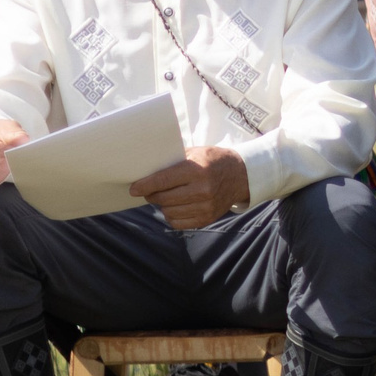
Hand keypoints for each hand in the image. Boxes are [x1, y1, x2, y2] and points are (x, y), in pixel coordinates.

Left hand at [128, 147, 252, 230]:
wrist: (242, 175)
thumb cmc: (214, 160)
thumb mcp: (196, 152)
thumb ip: (173, 161)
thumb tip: (145, 171)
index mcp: (197, 170)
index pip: (163, 181)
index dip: (144, 186)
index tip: (134, 189)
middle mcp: (202, 190)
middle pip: (163, 198)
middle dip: (151, 195)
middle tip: (150, 191)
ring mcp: (206, 206)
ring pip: (169, 212)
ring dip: (163, 205)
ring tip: (167, 197)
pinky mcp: (208, 218)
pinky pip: (178, 223)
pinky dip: (172, 216)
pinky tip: (176, 207)